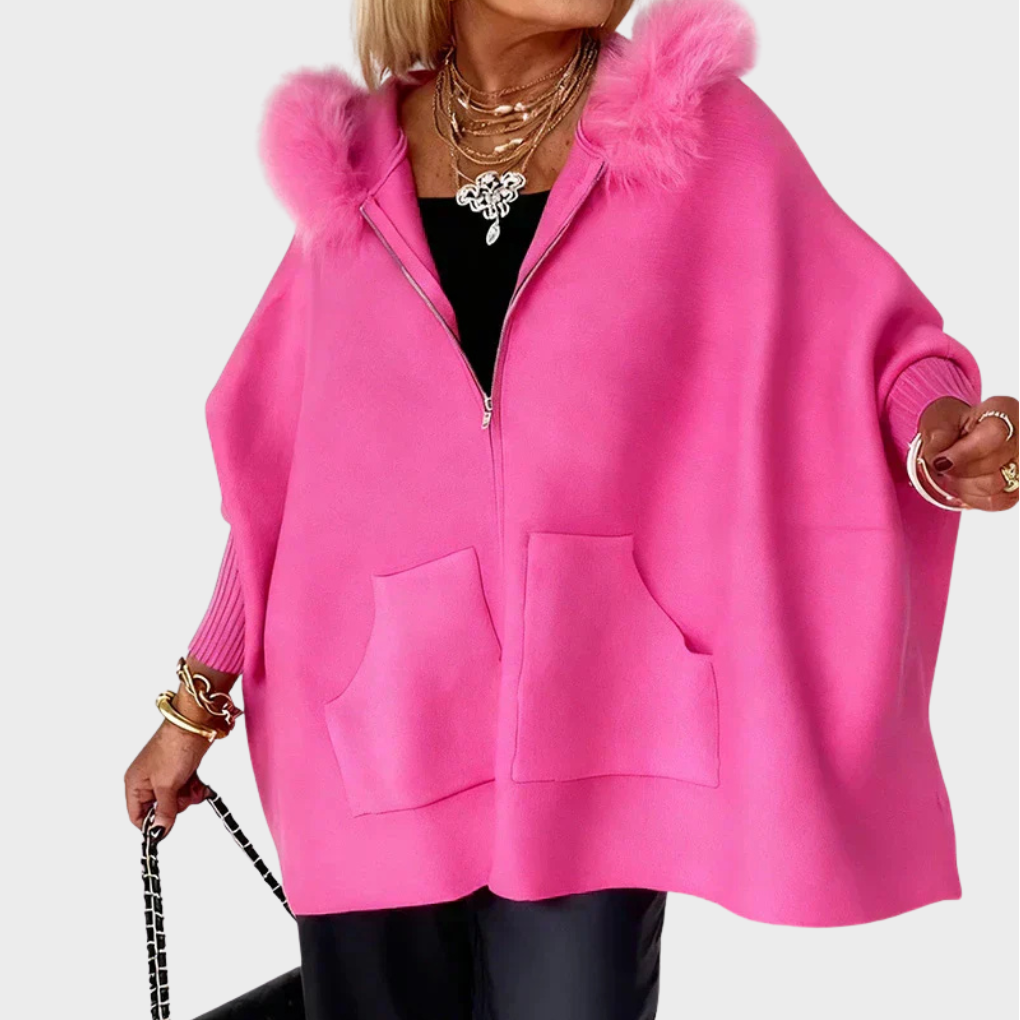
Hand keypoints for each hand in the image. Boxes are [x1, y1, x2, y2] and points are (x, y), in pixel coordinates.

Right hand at [125, 721, 212, 835]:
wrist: (195, 725)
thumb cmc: (174, 745)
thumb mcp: (167, 785)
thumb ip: (164, 811)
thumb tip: (159, 830)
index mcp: (135, 783)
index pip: (137, 816)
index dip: (151, 824)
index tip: (166, 827)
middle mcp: (147, 780)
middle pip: (160, 809)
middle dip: (176, 805)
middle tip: (182, 794)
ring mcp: (165, 775)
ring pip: (176, 800)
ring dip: (187, 796)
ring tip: (191, 784)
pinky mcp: (180, 770)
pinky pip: (186, 789)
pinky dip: (194, 788)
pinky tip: (198, 783)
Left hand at [918, 396, 1018, 511]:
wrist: (962, 437)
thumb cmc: (954, 424)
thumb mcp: (938, 418)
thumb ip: (937, 433)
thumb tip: (939, 455)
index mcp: (1005, 410)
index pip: (995, 434)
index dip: (964, 453)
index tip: (940, 462)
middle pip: (993, 465)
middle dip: (960, 470)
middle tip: (945, 465)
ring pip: (995, 485)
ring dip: (965, 483)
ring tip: (957, 471)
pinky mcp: (1019, 488)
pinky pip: (996, 501)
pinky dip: (974, 496)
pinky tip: (967, 482)